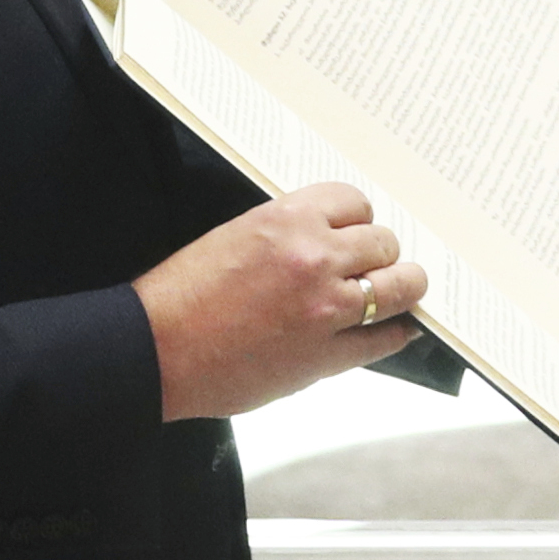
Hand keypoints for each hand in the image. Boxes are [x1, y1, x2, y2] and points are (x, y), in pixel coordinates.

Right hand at [136, 180, 427, 421]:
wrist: (155, 351)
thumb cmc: (184, 294)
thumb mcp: (238, 236)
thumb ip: (290, 234)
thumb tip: (329, 239)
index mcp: (289, 219)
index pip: (355, 203)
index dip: (358, 219)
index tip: (358, 229)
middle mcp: (315, 258)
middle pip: (384, 243)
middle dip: (380, 252)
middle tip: (376, 262)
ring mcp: (324, 309)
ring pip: (399, 286)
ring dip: (402, 286)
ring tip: (403, 289)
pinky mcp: (324, 356)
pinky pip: (383, 338)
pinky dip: (395, 332)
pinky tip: (397, 328)